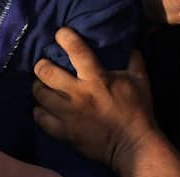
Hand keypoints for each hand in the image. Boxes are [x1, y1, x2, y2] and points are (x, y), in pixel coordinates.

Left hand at [33, 28, 154, 171]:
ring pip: (40, 95)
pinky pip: (41, 119)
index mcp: (97, 78)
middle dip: (41, 65)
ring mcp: (68, 114)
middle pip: (47, 73)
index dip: (65, 38)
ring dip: (38, 87)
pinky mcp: (64, 132)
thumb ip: (134, 59)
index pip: (77, 51)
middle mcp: (78, 94)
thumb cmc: (137, 110)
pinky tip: (41, 108)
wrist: (132, 145)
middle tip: (43, 65)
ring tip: (41, 85)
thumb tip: (129, 44)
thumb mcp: (141, 80)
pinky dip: (39, 112)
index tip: (60, 33)